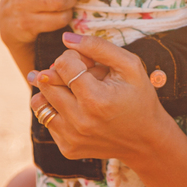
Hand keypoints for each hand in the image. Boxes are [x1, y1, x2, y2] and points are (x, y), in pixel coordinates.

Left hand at [29, 33, 172, 164]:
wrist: (146, 140)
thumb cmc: (139, 98)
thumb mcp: (129, 66)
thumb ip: (98, 47)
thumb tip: (66, 38)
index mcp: (96, 100)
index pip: (62, 64)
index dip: (72, 56)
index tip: (87, 62)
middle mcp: (80, 122)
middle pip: (47, 82)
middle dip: (61, 71)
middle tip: (80, 74)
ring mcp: (71, 138)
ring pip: (39, 102)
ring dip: (52, 90)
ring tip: (70, 88)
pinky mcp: (67, 148)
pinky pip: (46, 120)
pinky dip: (56, 110)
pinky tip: (75, 108)